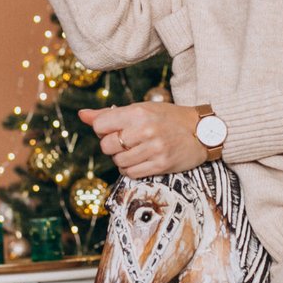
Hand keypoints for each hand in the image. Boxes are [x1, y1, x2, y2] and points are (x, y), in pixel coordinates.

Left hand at [80, 103, 204, 178]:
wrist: (201, 131)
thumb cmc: (168, 118)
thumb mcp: (141, 109)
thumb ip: (109, 114)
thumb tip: (82, 115)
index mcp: (138, 112)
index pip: (100, 126)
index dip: (102, 130)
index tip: (114, 129)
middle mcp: (145, 130)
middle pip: (107, 146)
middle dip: (112, 146)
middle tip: (126, 141)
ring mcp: (154, 149)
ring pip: (118, 162)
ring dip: (122, 159)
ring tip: (135, 151)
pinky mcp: (160, 165)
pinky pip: (131, 173)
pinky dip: (131, 169)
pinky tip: (140, 160)